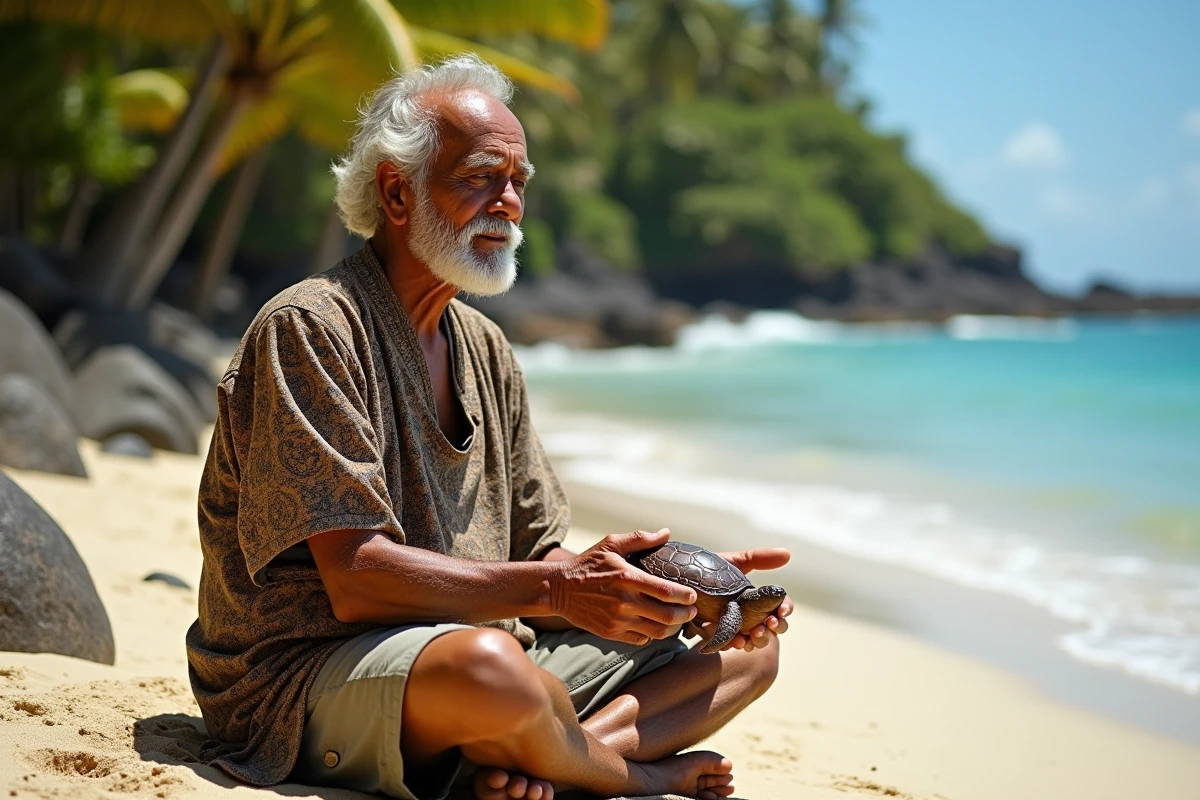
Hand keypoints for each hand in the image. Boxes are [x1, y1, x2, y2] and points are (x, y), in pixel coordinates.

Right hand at [550, 529, 697, 644]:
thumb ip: (640, 539)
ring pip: (657, 632)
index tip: (693, 595)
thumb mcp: (611, 544)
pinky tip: (655, 624)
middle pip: (667, 616)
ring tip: (678, 619)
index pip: (666, 591)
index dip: (685, 596)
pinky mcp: (611, 633)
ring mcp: (618, 621)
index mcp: (627, 578)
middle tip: (693, 610)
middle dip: (686, 614)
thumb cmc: (587, 564)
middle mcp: (624, 602)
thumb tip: (666, 533)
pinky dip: (653, 634)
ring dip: (673, 627)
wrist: (558, 589)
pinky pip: (641, 639)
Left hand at [702, 548, 792, 651]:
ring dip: (760, 639)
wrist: (680, 581)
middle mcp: (752, 614)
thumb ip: (758, 558)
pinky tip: (736, 641)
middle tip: (769, 624)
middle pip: (775, 626)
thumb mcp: (734, 562)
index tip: (782, 610)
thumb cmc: (710, 570)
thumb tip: (788, 554)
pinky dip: (737, 644)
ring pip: (758, 640)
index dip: (785, 608)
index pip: (780, 605)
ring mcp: (737, 627)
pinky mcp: (720, 636)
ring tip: (753, 634)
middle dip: (776, 627)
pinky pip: (734, 645)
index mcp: (758, 598)